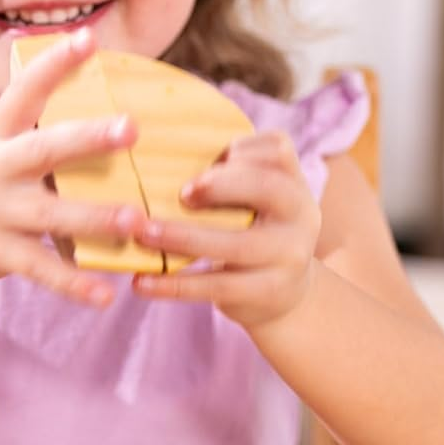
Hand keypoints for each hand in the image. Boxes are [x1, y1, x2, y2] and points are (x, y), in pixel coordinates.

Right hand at [0, 29, 141, 306]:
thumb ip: (26, 140)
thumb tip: (87, 121)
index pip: (24, 92)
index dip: (55, 64)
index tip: (89, 38)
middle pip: (44, 148)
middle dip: (88, 137)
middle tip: (131, 127)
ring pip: (50, 213)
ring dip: (95, 217)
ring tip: (136, 219)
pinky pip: (39, 270)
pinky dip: (73, 284)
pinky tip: (105, 297)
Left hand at [131, 130, 319, 328]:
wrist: (289, 294)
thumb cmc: (255, 230)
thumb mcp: (258, 200)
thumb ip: (230, 175)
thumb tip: (163, 154)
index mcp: (293, 183)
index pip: (278, 152)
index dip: (241, 151)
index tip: (204, 158)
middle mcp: (301, 216)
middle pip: (267, 188)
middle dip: (220, 186)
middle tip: (180, 192)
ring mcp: (288, 257)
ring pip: (236, 245)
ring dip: (183, 238)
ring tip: (142, 234)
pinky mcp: (267, 292)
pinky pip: (217, 286)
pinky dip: (175, 285)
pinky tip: (142, 282)